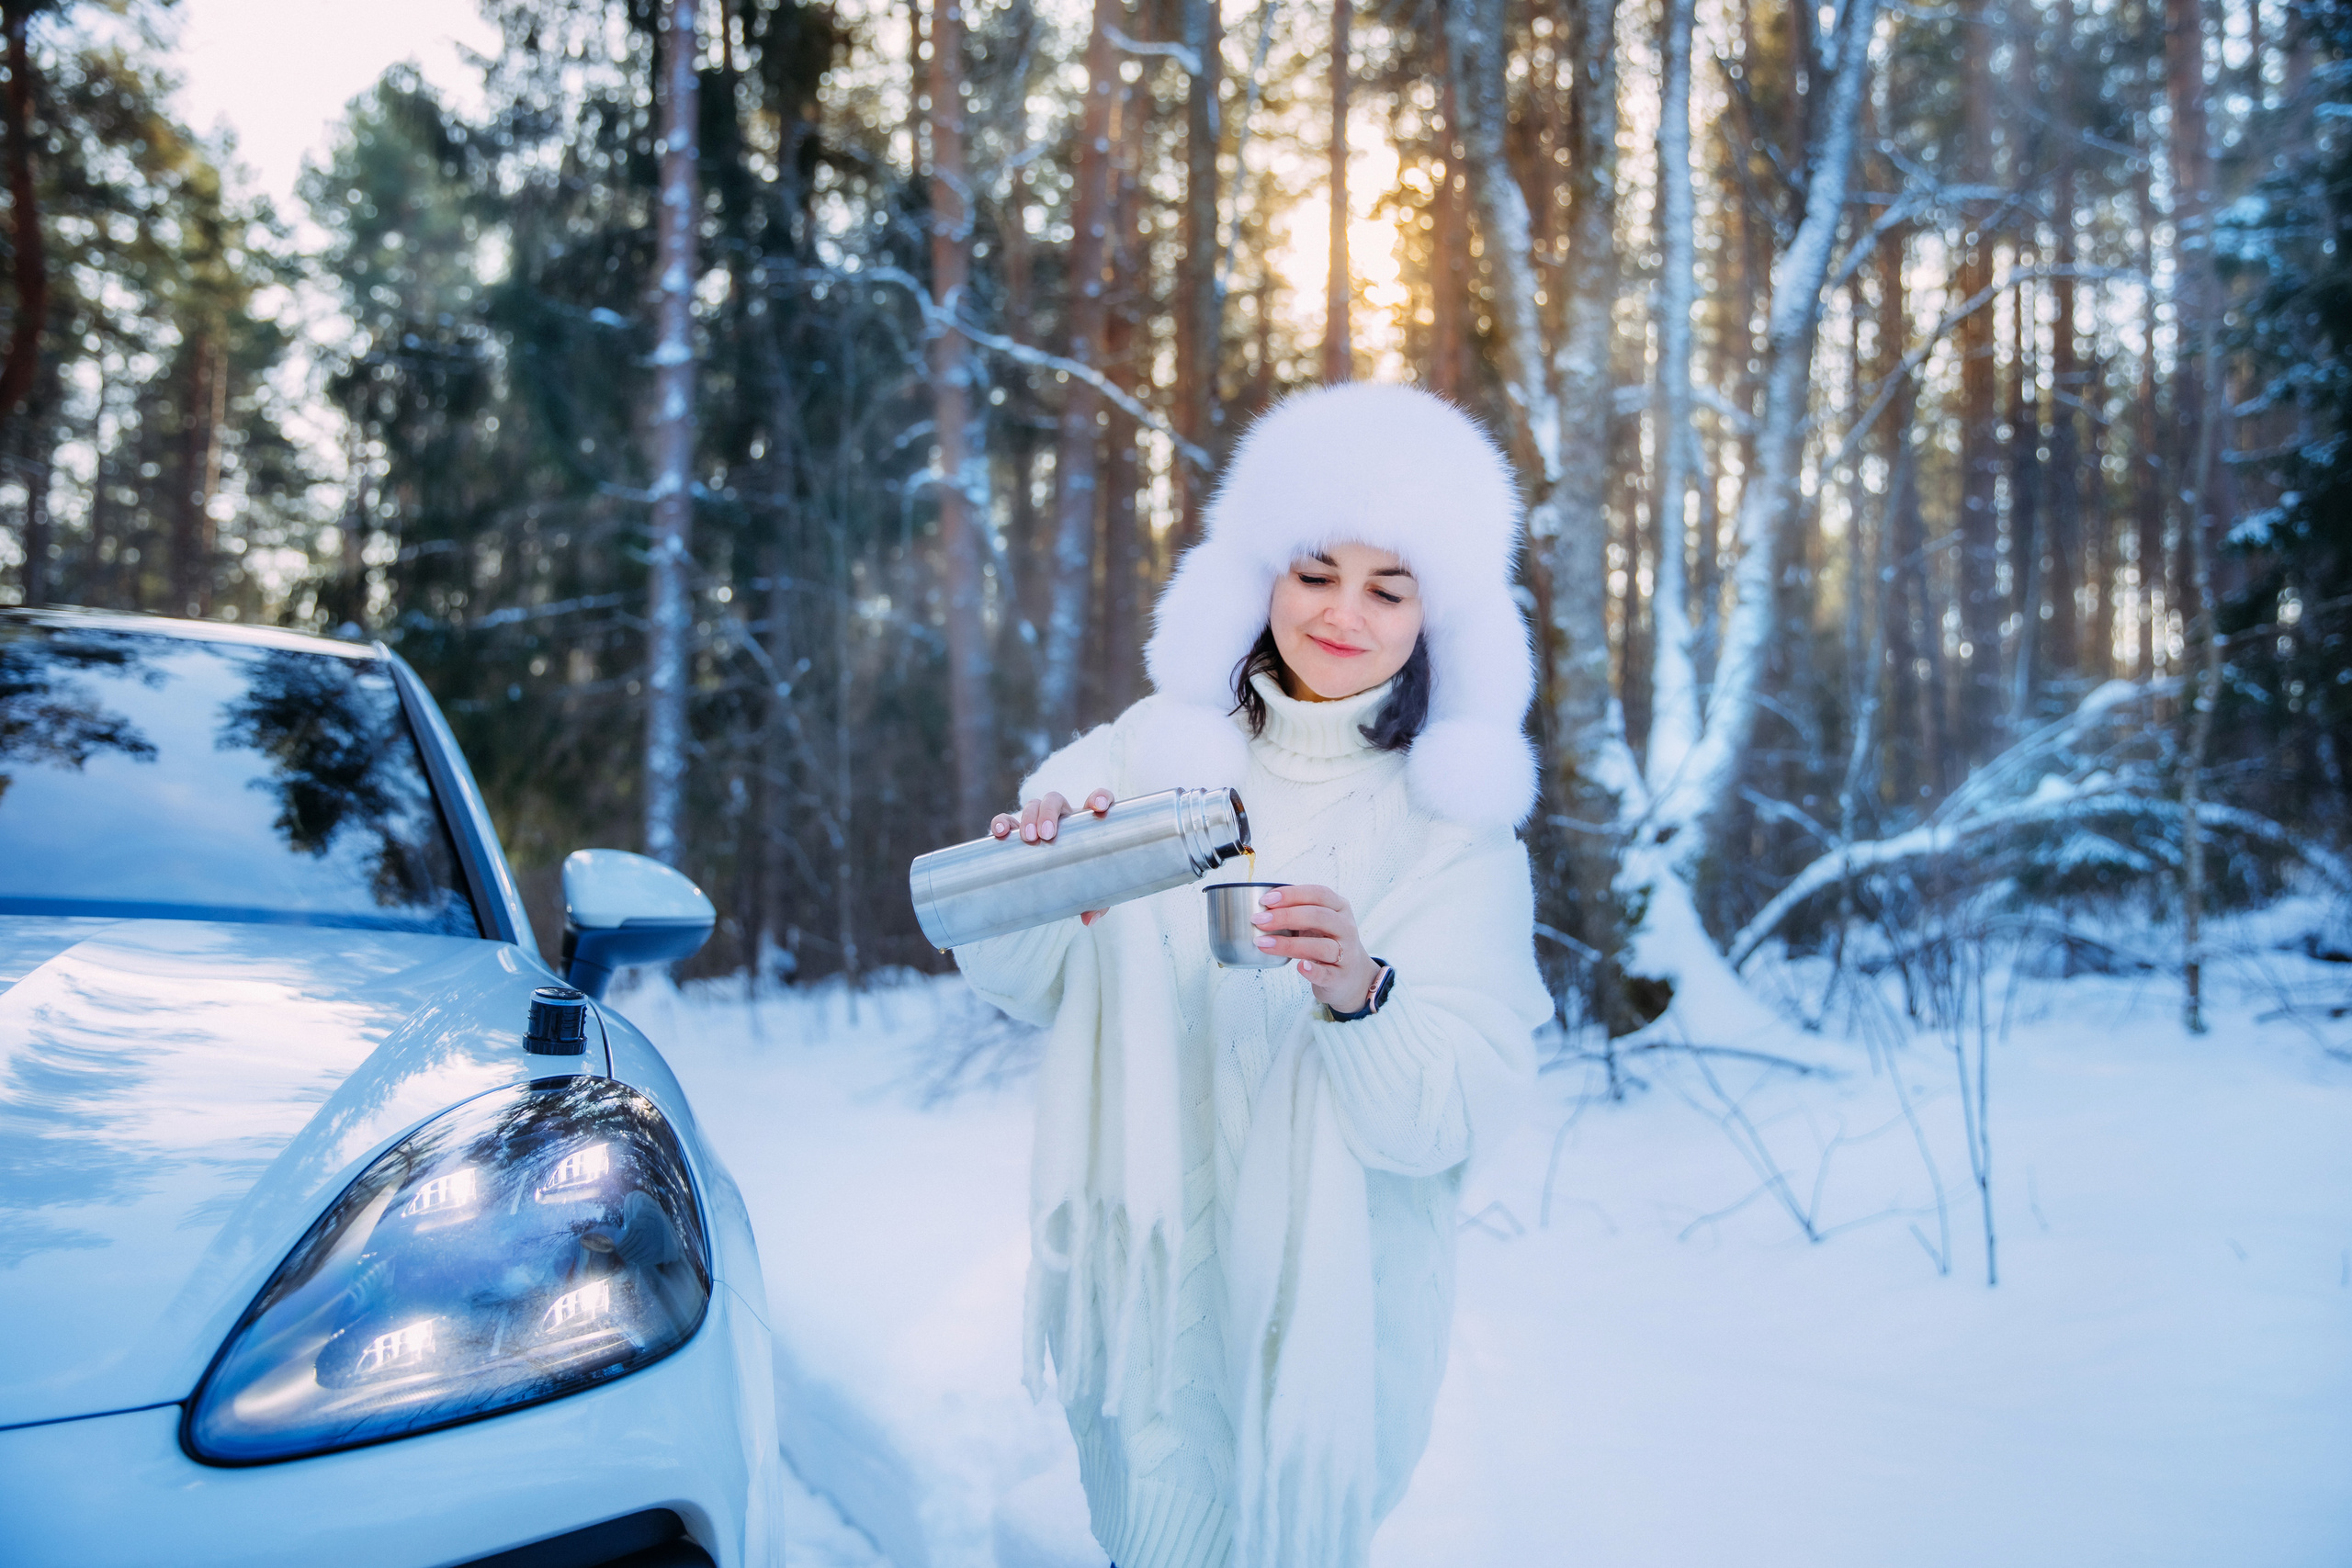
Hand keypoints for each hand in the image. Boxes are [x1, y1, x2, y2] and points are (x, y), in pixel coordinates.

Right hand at [990, 788, 1115, 924]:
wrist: (1054, 883)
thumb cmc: (1079, 880)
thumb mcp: (1090, 892)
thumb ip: (1096, 903)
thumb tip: (1089, 919)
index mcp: (1086, 825)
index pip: (1097, 801)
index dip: (1100, 797)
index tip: (1099, 808)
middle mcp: (1062, 818)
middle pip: (1055, 800)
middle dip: (1049, 813)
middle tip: (1046, 836)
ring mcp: (1038, 822)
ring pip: (1032, 806)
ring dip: (1029, 817)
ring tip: (1028, 839)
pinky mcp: (1016, 832)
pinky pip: (1007, 821)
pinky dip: (1001, 823)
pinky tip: (999, 833)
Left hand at [1252, 884, 1379, 1011]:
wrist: (1350, 975)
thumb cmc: (1325, 942)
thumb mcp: (1317, 922)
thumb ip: (1297, 912)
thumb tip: (1262, 909)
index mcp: (1339, 908)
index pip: (1318, 894)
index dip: (1291, 895)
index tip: (1265, 900)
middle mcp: (1346, 928)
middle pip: (1318, 916)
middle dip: (1286, 916)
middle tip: (1259, 920)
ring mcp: (1346, 953)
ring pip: (1321, 946)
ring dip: (1289, 944)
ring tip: (1263, 943)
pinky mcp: (1341, 976)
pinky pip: (1327, 973)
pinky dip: (1313, 971)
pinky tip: (1300, 967)